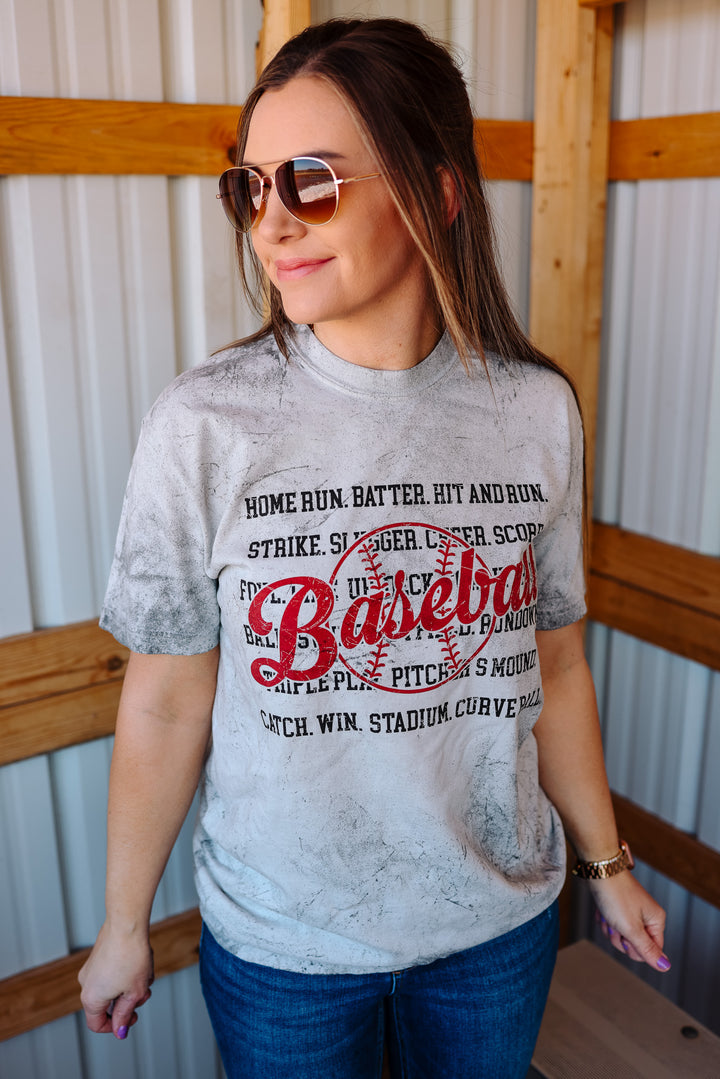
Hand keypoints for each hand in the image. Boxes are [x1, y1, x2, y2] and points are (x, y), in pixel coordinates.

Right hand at [78, 923, 153, 1038]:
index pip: (97, 1024)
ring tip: (145, 973)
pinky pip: (112, 973)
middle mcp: (86, 984)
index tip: (132, 1017)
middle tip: (144, 992)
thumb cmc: (131, 957)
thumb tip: (119, 1030)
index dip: (115, 1026)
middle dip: (128, 1001)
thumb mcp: (133, 993)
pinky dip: (126, 972)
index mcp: (91, 999)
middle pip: (107, 1005)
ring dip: (130, 985)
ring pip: (112, 987)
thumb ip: (124, 1014)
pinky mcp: (98, 956)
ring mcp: (90, 968)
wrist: (127, 923)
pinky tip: (140, 962)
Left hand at [588, 870, 669, 971]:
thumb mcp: (631, 928)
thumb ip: (647, 950)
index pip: (652, 951)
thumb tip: (665, 967)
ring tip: (607, 913)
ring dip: (609, 927)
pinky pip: (610, 923)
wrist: (598, 869)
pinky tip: (601, 909)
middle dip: (619, 937)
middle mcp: (646, 916)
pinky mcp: (618, 907)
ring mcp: (631, 911)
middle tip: (615, 923)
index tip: (626, 937)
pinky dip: (603, 919)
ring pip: (619, 935)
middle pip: (633, 944)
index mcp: (656, 920)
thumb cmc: (615, 895)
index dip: (635, 949)